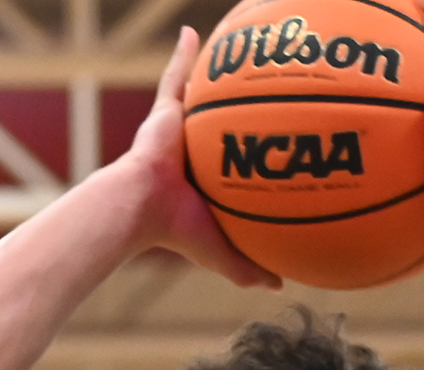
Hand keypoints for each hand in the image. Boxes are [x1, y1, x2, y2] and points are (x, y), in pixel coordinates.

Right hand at [117, 29, 282, 289]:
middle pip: (221, 121)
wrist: (141, 207)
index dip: (249, 150)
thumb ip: (250, 267)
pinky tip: (193, 30)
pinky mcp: (165, 112)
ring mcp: (178, 128)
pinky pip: (176, 75)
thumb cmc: (177, 230)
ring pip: (202, 94)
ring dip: (213, 73)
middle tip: (261, 91)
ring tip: (236, 50)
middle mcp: (194, 149)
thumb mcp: (221, 252)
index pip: (234, 160)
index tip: (272, 142)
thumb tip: (281, 285)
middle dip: (236, 107)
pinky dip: (183, 53)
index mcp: (208, 177)